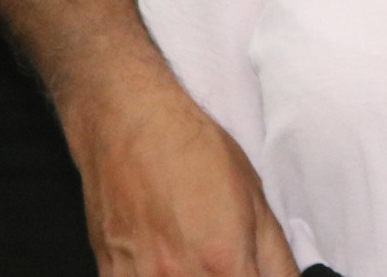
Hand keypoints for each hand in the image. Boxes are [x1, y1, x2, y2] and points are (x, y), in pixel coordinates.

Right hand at [67, 78, 295, 275]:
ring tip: (193, 256)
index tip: (249, 272)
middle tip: (226, 264)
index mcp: (224, 262)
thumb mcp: (256, 200)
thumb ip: (276, 258)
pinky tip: (163, 261)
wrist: (131, 126)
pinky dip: (156, 276)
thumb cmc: (194, 152)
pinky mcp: (110, 276)